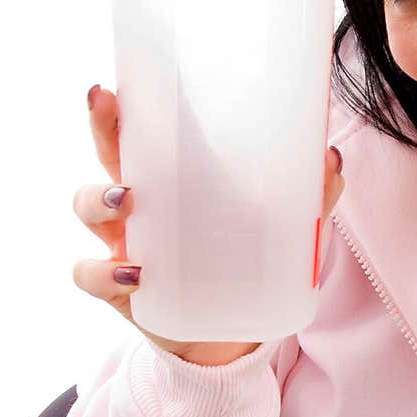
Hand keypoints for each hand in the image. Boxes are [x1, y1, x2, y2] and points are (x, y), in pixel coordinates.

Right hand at [73, 85, 345, 365]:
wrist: (228, 338)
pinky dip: (104, 272)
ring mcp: (122, 245)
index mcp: (172, 182)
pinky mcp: (119, 290)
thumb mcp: (284, 234)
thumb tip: (330, 157)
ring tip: (125, 199)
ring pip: (87, 208)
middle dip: (102, 126)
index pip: (145, 133)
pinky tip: (134, 273)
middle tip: (102, 102)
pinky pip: (91, 275)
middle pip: (107, 155)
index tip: (118, 79)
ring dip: (98, 198)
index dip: (126, 105)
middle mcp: (139, 207)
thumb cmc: (246, 270)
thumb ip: (310, 198)